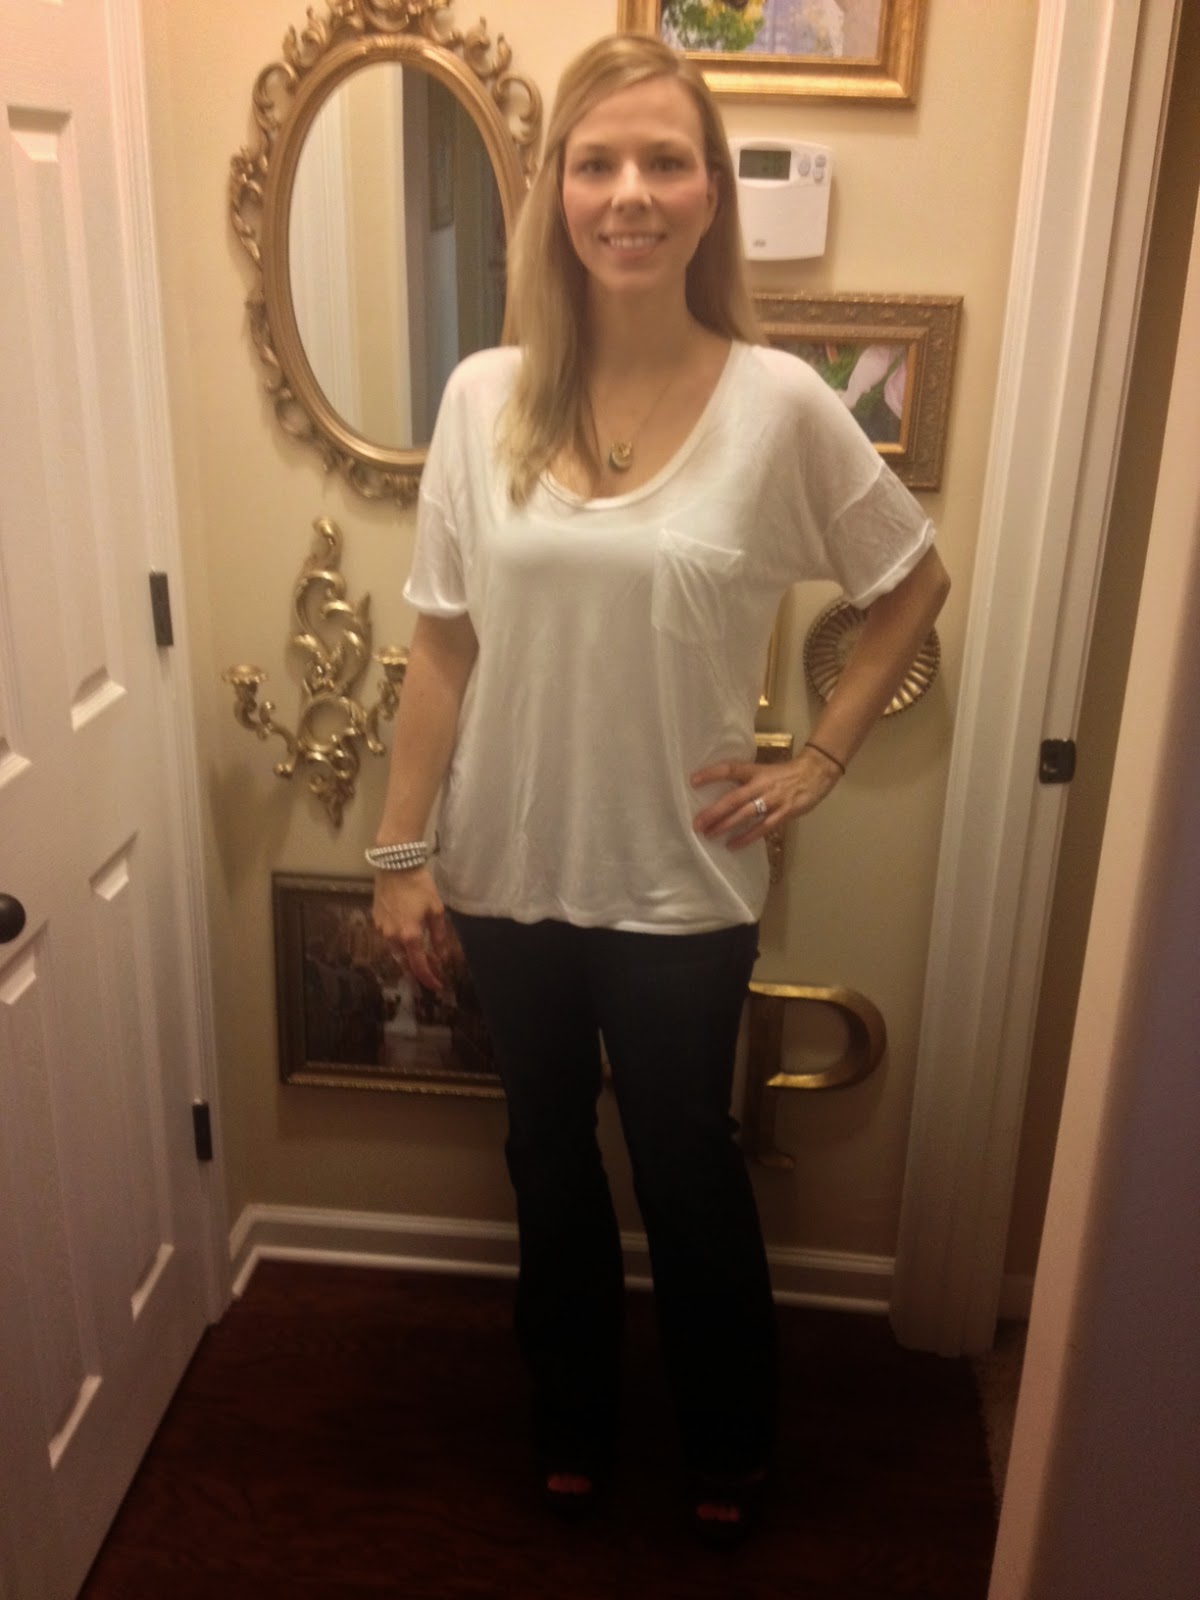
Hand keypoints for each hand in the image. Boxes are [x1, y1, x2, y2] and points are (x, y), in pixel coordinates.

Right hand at [371, 866, 452, 992]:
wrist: (395, 866)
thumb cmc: (419, 886)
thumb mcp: (436, 909)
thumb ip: (439, 935)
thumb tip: (442, 956)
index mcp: (410, 935)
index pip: (419, 966)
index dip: (429, 979)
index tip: (437, 986)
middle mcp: (392, 936)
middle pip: (404, 961)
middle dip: (417, 968)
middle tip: (431, 968)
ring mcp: (382, 929)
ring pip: (395, 950)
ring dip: (407, 953)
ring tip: (419, 950)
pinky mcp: (376, 920)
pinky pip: (388, 936)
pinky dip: (398, 940)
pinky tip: (406, 931)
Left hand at [690, 746, 842, 848]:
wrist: (815, 774)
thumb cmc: (785, 773)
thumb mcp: (763, 770)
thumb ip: (746, 779)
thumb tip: (720, 791)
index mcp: (755, 771)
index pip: (730, 769)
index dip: (712, 774)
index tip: (693, 781)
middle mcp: (761, 785)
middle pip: (733, 799)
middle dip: (714, 812)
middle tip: (697, 823)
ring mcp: (773, 801)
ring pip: (745, 815)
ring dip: (726, 826)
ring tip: (709, 834)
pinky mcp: (783, 814)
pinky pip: (762, 829)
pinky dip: (746, 838)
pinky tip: (732, 845)